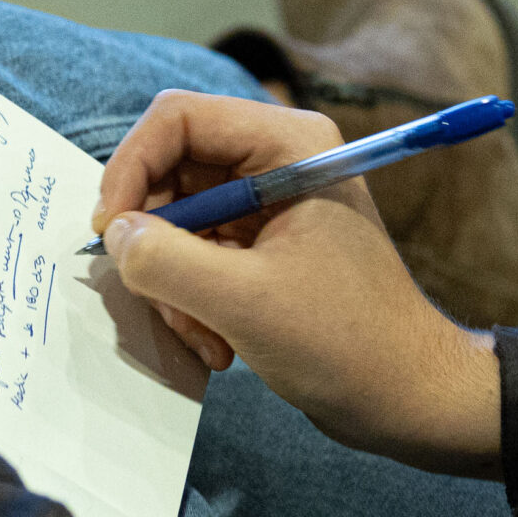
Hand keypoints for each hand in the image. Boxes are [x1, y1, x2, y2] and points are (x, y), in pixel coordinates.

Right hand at [92, 92, 500, 476]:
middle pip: (170, 171)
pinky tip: (218, 346)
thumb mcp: (245, 302)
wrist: (406, 397)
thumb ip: (167, 262)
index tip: (110, 231)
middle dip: (156, 244)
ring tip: (204, 338)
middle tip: (160, 299)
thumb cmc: (346, 342)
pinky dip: (192, 301)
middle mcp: (277, 160)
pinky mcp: (262, 246)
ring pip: (176, 222)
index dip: (131, 167)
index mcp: (288, 144)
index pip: (178, 119)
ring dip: (173, 285)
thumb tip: (115, 234)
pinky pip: (196, 256)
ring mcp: (269, 205)